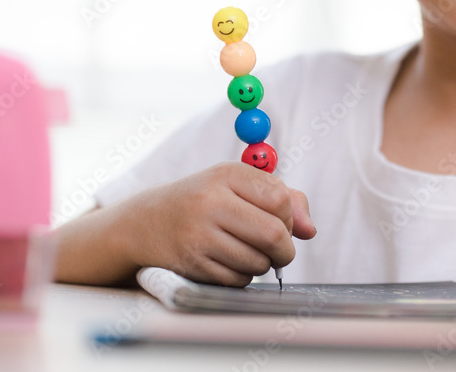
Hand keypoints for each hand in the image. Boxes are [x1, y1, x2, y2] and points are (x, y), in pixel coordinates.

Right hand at [127, 162, 316, 286]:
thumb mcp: (237, 187)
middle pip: (273, 233)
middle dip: (284, 249)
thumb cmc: (203, 201)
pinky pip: (238, 280)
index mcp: (227, 175)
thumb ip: (282, 199)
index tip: (281, 223)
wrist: (146, 222)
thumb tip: (309, 229)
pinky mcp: (192, 263)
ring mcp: (199, 234)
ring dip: (261, 264)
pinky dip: (241, 277)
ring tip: (245, 252)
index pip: (280, 200)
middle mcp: (211, 201)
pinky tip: (226, 262)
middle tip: (279, 250)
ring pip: (258, 262)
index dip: (290, 218)